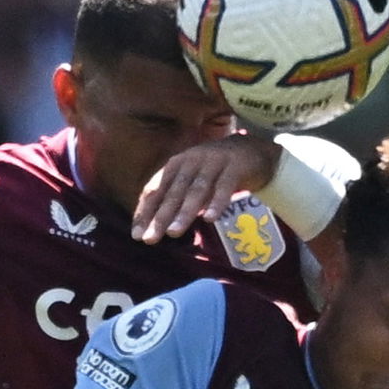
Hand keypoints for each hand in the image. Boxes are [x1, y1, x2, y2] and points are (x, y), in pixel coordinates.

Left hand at [133, 133, 281, 242]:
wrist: (251, 149)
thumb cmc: (215, 171)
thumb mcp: (192, 179)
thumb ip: (176, 197)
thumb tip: (154, 226)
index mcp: (176, 165)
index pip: (155, 190)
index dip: (145, 212)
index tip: (137, 236)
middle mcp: (191, 161)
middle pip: (173, 192)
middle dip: (160, 217)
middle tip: (149, 240)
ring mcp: (213, 162)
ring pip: (196, 190)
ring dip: (184, 212)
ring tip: (173, 233)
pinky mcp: (235, 166)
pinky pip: (224, 187)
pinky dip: (217, 203)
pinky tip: (210, 219)